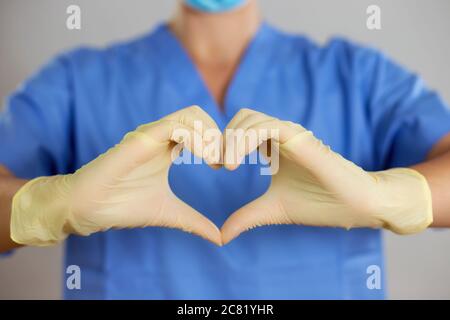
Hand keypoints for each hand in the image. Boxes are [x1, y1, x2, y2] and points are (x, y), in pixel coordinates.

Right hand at [11, 106, 222, 245]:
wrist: (88, 209)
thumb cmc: (123, 206)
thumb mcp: (170, 213)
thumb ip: (195, 222)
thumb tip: (219, 238)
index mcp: (167, 147)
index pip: (200, 127)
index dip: (218, 142)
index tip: (225, 167)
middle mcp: (160, 136)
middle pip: (199, 114)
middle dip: (219, 135)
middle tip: (225, 163)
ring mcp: (150, 134)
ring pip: (191, 114)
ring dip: (211, 135)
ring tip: (216, 161)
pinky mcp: (142, 139)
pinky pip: (175, 125)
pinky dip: (196, 138)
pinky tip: (205, 159)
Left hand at [221, 109, 432, 243]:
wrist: (356, 206)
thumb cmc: (320, 204)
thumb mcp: (273, 210)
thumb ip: (246, 217)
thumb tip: (222, 237)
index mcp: (273, 146)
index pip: (240, 128)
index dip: (223, 143)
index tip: (215, 167)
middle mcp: (281, 135)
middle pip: (241, 118)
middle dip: (223, 138)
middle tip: (217, 164)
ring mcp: (291, 134)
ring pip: (250, 118)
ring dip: (231, 139)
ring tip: (225, 166)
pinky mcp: (300, 139)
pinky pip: (266, 126)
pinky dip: (245, 139)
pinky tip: (234, 164)